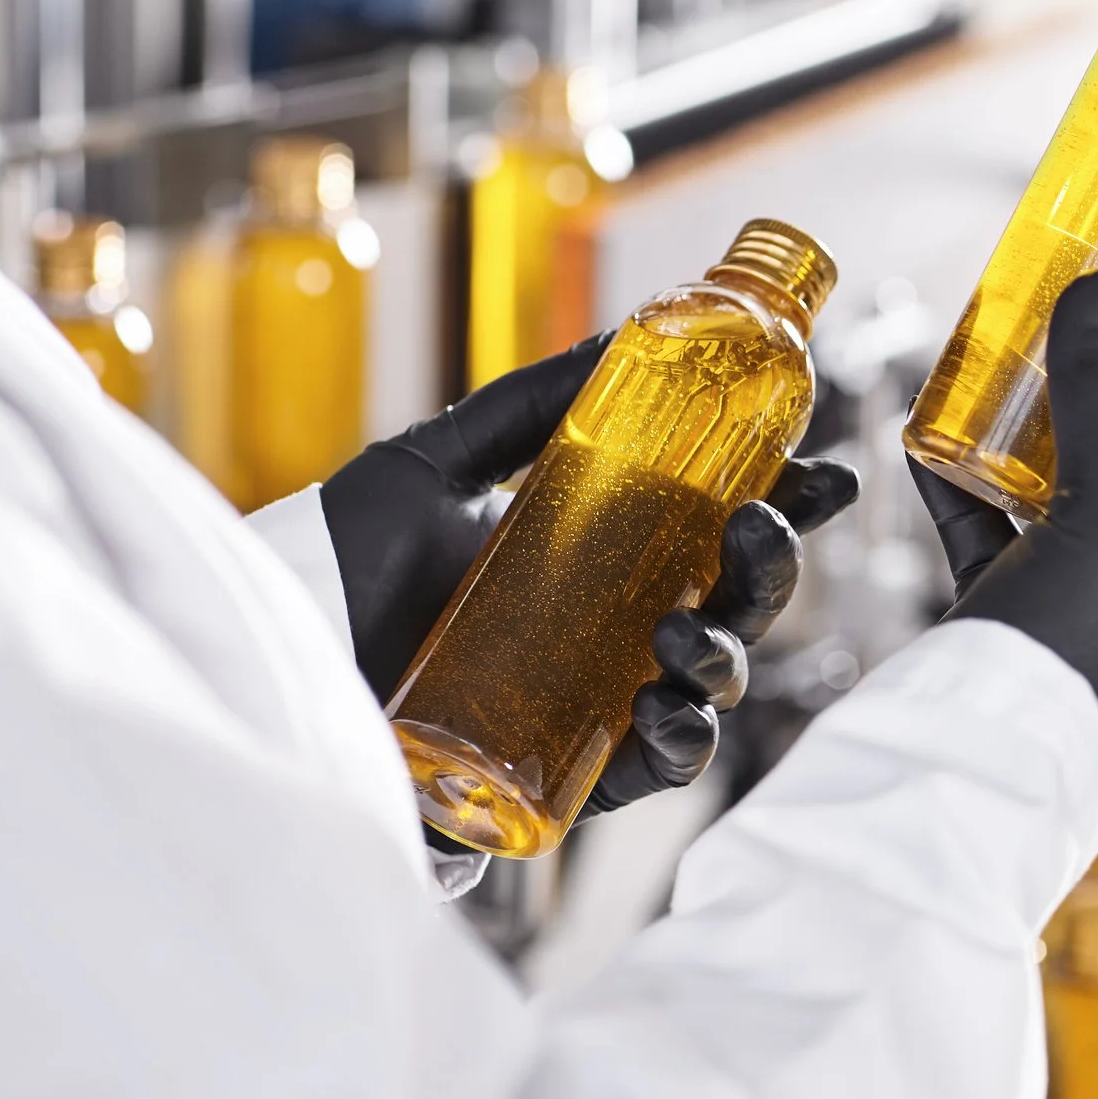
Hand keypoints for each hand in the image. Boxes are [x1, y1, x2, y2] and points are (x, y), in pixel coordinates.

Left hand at [322, 336, 858, 818]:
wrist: (276, 649)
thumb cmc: (342, 561)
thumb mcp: (436, 463)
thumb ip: (531, 404)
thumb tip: (627, 329)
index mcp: (602, 553)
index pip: (718, 526)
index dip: (784, 501)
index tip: (822, 470)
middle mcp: (613, 626)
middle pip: (737, 602)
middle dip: (773, 567)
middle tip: (759, 527)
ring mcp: (597, 698)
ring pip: (715, 682)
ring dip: (726, 654)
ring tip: (678, 632)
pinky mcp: (568, 769)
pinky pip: (659, 767)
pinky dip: (680, 741)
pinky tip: (660, 710)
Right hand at [910, 272, 1097, 783]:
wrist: (958, 784)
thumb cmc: (1066, 663)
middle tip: (1083, 310)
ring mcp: (1076, 627)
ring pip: (1057, 502)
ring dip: (1026, 430)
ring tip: (1008, 354)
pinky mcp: (1001, 640)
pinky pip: (988, 542)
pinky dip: (963, 486)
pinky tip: (932, 430)